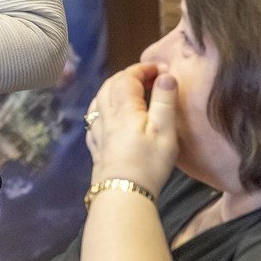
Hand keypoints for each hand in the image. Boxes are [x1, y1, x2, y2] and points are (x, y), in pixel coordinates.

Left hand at [86, 62, 178, 194]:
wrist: (122, 192)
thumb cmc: (148, 163)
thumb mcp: (165, 131)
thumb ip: (164, 101)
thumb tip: (165, 75)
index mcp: (124, 108)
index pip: (127, 77)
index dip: (142, 68)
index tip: (160, 68)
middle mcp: (106, 114)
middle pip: (111, 84)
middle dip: (129, 75)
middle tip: (149, 77)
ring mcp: (97, 129)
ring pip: (100, 98)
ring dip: (114, 87)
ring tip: (131, 90)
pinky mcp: (95, 143)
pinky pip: (94, 115)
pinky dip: (103, 105)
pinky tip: (109, 112)